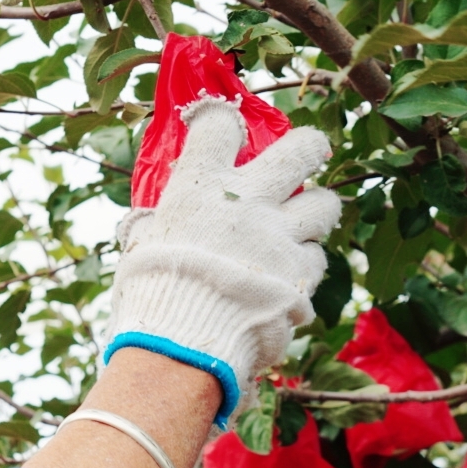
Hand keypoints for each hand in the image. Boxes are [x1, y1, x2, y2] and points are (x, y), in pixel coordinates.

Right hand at [100, 96, 341, 424]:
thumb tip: (154, 223)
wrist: (179, 345)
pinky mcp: (299, 274)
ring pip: (325, 203)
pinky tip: (289, 277)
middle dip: (308, 149)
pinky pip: (316, 259)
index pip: (220, 127)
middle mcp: (247, 201)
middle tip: (305, 159)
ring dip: (315, 212)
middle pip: (301, 149)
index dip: (225, 123)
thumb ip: (159, 227)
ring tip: (300, 225)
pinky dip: (304, 267)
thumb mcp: (141, 250)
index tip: (227, 130)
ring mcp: (279, 236)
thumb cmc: (148, 297)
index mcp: (199, 188)